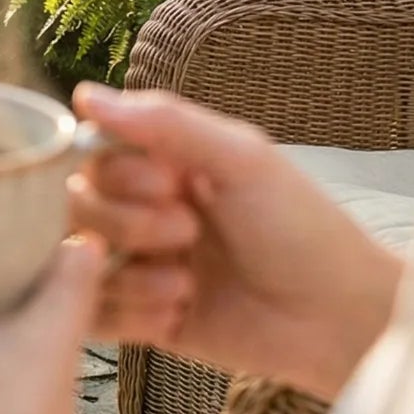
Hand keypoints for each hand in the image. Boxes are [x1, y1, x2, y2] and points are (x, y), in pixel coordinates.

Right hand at [69, 84, 403, 398]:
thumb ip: (165, 122)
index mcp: (164, 165)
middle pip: (74, 208)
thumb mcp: (242, 160)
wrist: (339, 320)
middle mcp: (143, 211)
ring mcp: (141, 267)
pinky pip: (92, 317)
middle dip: (125, 225)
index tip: (171, 184)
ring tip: (187, 286)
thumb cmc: (303, 229)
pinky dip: (129, 316)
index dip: (118, 174)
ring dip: (130, 276)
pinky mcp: (142, 319)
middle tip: (187, 234)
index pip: (91, 156)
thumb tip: (84, 94)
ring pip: (77, 264)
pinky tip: (177, 315)